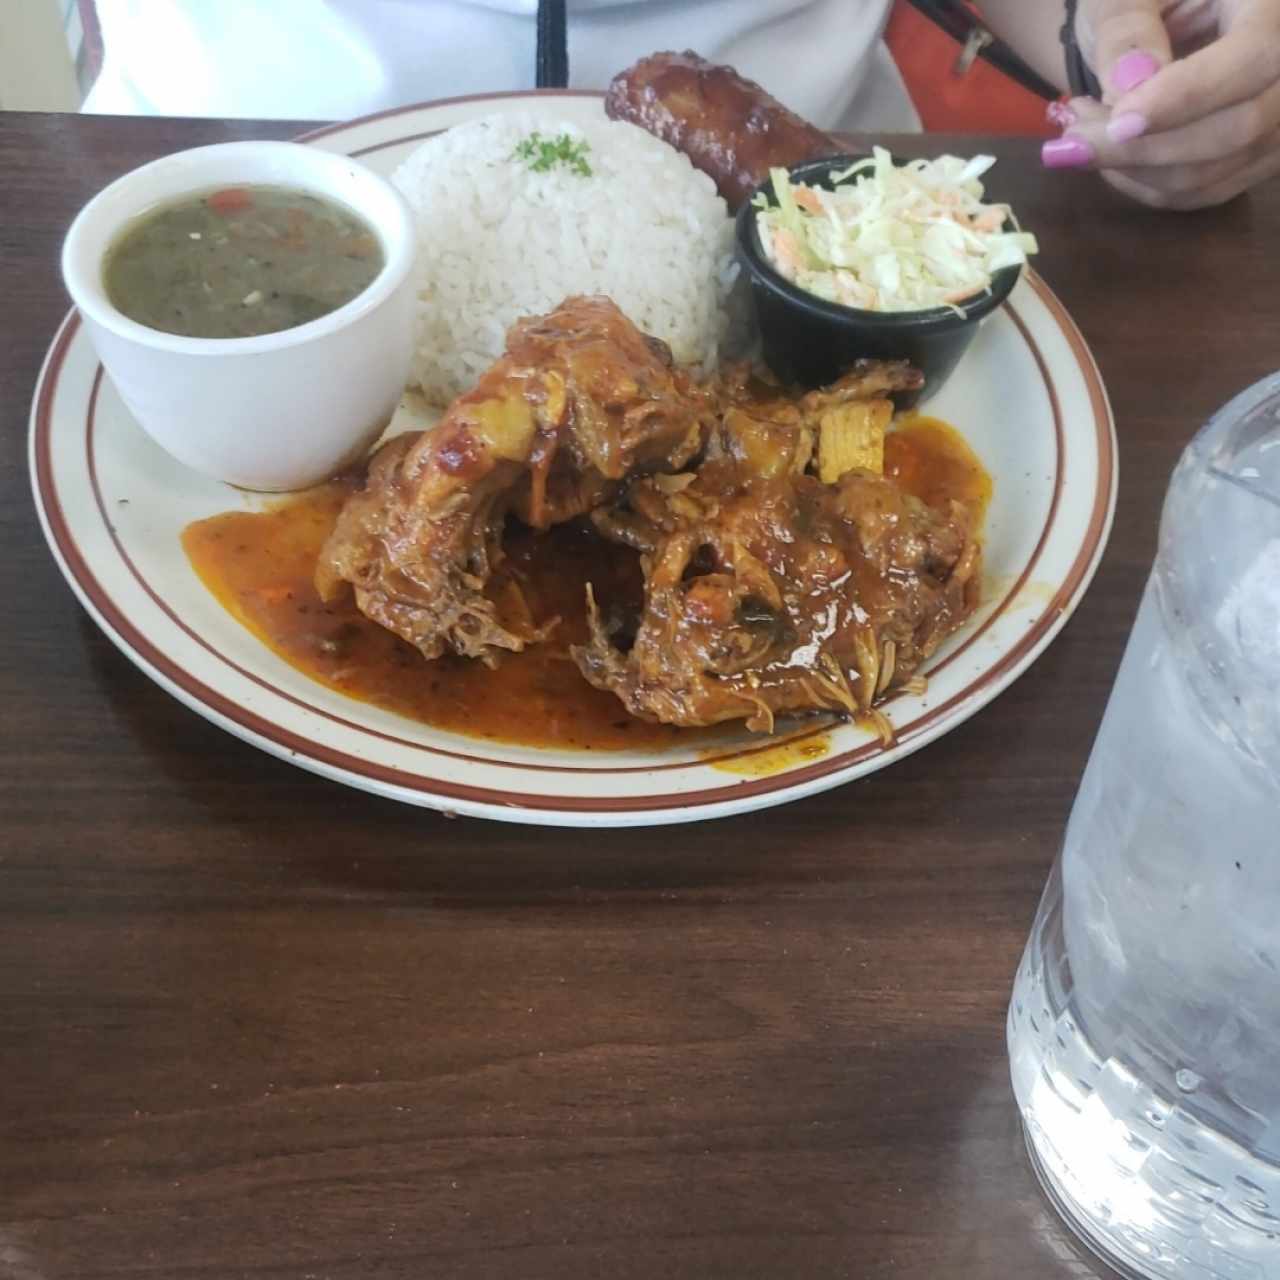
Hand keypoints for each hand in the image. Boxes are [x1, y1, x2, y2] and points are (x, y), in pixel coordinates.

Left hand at [1042, 0, 1279, 208]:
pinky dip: (1143, 184)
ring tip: (1080, 136)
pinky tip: (1108, 154)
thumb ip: (1127, 27)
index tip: (1118, 123)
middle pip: (1238, 129)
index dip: (1186, 98)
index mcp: (1271, 4)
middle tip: (1073, 138)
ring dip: (1133, 169)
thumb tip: (1130, 86)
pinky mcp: (1255, 157)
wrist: (1161, 15)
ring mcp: (1279, 119)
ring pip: (1215, 173)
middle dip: (1145, 147)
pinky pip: (1200, 193)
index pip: (1251, 59)